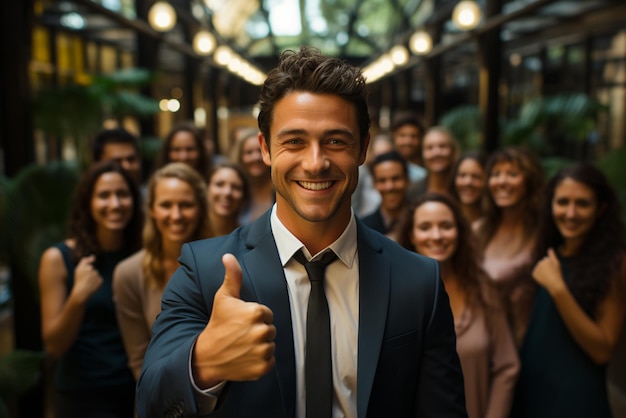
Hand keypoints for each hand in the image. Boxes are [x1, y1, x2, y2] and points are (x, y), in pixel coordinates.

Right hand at [71, 255, 102, 302]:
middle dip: (90, 274)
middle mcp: (90, 269)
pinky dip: (97, 282)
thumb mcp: (78, 270)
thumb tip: (93, 256)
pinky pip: (99, 280)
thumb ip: (85, 261)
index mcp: (83, 266)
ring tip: (88, 283)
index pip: (88, 264)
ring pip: (96, 274)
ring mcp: (95, 275)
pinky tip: (92, 286)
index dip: (86, 270)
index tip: (83, 275)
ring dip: (93, 278)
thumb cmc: (79, 281)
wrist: (81, 292)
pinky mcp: (100, 280)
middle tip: (85, 280)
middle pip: (92, 269)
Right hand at [192, 253, 276, 387]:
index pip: (267, 313)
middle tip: (241, 334)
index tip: (241, 321)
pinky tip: (246, 357)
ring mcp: (262, 351)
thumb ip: (232, 275)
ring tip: (243, 345)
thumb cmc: (217, 323)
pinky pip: (270, 360)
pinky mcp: (262, 367)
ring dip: (260, 345)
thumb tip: (228, 256)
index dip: (255, 317)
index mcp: (256, 312)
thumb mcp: (223, 297)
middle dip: (258, 331)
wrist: (207, 355)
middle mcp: (261, 332)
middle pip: (270, 329)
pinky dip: (261, 360)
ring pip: (271, 344)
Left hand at [532, 248, 565, 294]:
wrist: (555, 284)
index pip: (546, 260)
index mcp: (545, 259)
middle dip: (545, 267)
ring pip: (538, 268)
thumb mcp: (556, 263)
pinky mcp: (534, 274)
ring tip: (547, 276)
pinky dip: (539, 276)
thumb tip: (549, 248)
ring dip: (541, 271)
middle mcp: (540, 263)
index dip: (550, 265)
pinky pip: (536, 274)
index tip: (553, 269)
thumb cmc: (557, 273)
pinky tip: (543, 278)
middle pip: (541, 264)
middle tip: (551, 273)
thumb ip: (552, 255)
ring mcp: (536, 268)